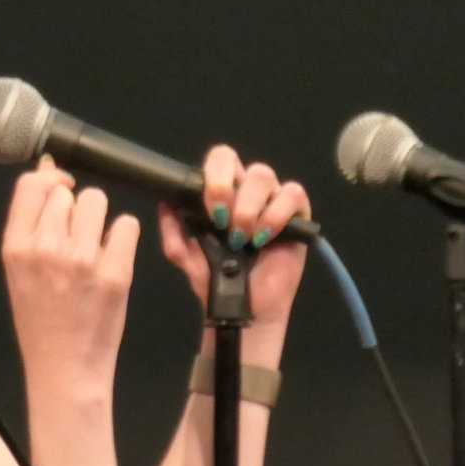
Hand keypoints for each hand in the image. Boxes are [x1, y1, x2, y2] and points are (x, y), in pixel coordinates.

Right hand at [2, 159, 139, 387]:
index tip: (61, 191)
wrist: (64, 367)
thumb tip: (49, 174)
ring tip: (95, 248)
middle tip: (76, 238)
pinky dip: (123, 237)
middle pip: (67, 193)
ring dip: (99, 219)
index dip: (50, 180)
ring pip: (97, 201)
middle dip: (75, 209)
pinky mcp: (115, 271)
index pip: (31, 185)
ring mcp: (81, 258)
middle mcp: (45, 247)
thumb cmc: (40, 322)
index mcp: (15, 247)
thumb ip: (31, 227)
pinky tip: (113, 258)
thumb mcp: (18, 273)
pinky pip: (126, 225)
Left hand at [157, 146, 311, 325]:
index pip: (222, 159)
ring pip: (264, 176)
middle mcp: (249, 191)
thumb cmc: (215, 278)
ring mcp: (274, 200)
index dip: (214, 174)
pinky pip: (292, 194)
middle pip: (245, 164)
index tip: (206, 207)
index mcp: (224, 192)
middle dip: (228, 188)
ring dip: (248, 208)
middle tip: (220, 220)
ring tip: (240, 238)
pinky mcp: (298, 215)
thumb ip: (172, 229)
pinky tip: (263, 238)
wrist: (241, 306)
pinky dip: (275, 215)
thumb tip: (166, 202)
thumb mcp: (184, 255)